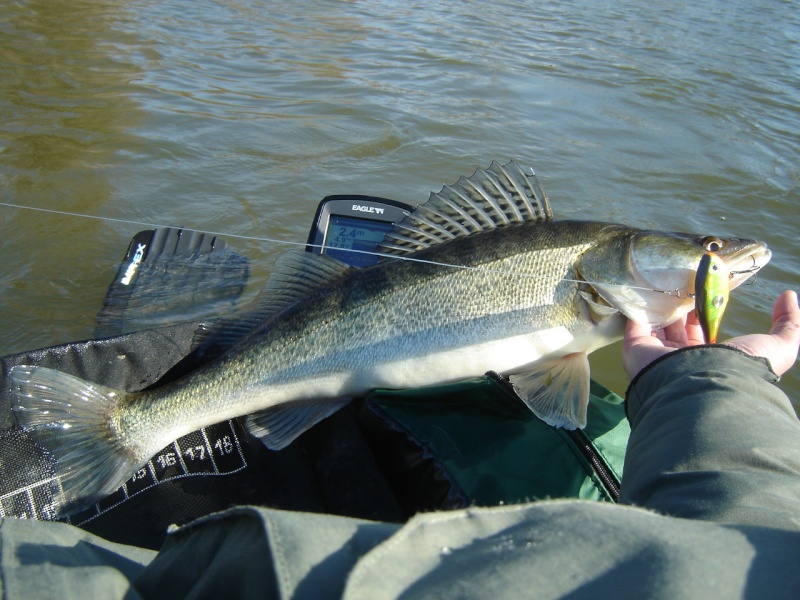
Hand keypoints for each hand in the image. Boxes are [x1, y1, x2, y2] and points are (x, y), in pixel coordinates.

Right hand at [623, 290, 799, 379]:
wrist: (704, 384)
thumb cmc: (740, 367)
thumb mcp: (779, 347)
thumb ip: (789, 324)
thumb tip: (788, 296)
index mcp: (708, 358)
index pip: (702, 330)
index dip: (704, 309)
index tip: (707, 288)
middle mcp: (680, 358)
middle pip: (677, 324)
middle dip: (681, 302)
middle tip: (684, 278)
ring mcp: (655, 353)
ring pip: (656, 321)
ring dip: (660, 301)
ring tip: (665, 276)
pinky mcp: (635, 347)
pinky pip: (634, 322)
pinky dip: (637, 304)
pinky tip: (644, 285)